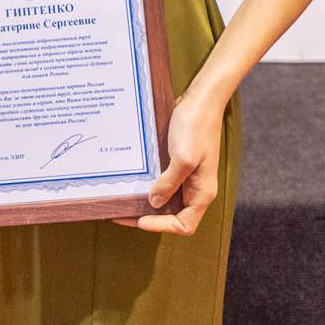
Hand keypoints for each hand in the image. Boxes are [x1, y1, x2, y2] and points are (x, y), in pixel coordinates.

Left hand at [114, 88, 227, 235]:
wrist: (201, 98)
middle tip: (122, 213)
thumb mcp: (182, 157)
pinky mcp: (180, 164)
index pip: (184, 225)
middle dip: (148, 217)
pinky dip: (149, 185)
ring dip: (147, 202)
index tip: (139, 220)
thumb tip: (154, 203)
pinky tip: (134, 181)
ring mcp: (188, 176)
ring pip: (167, 200)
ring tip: (123, 200)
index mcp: (203, 192)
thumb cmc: (196, 126)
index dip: (161, 226)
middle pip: (173, 215)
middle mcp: (196, 188)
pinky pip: (165, 182)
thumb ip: (169, 183)